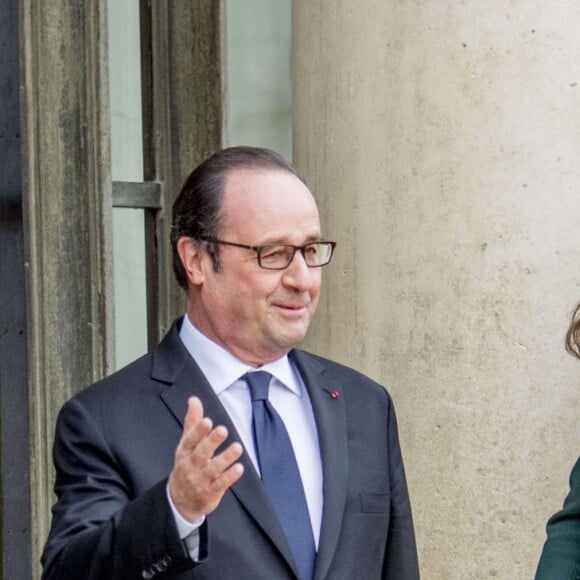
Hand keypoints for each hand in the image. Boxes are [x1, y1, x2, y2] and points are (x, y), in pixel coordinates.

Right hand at [168, 396, 243, 521]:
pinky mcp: (210, 492)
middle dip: (212, 441)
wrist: (180, 500)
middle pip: (201, 453)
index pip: (190, 440)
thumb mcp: (187, 444)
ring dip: (226, 458)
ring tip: (237, 447)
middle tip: (223, 430)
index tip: (207, 421)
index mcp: (184, 452)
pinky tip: (239, 468)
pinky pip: (220, 484)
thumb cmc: (187, 464)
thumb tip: (194, 400)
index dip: (198, 431)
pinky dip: (229, 476)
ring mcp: (199, 480)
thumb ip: (192, 421)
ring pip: (213, 468)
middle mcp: (190, 465)